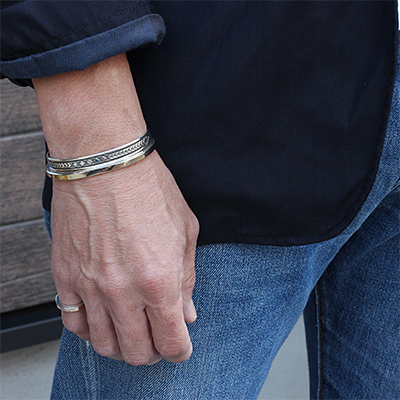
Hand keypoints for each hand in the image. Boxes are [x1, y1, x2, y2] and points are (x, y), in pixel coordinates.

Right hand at [51, 150, 198, 364]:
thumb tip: (186, 313)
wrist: (106, 162)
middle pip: (137, 352)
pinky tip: (102, 319)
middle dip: (153, 353)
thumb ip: (187, 279)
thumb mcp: (186, 231)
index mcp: (160, 279)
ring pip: (103, 344)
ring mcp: (89, 285)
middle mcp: (123, 290)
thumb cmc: (150, 190)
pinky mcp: (65, 275)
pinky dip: (90, 330)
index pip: (172, 340)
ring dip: (122, 346)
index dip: (180, 351)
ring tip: (132, 331)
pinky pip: (73, 322)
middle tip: (159, 340)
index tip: (181, 347)